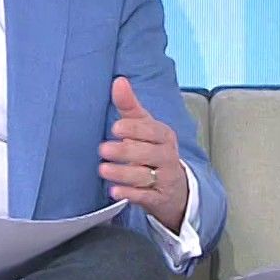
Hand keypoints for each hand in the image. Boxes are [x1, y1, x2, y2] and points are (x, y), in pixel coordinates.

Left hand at [98, 76, 189, 232]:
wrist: (175, 187)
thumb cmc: (153, 151)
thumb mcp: (144, 127)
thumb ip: (130, 106)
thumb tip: (118, 81)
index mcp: (164, 136)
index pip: (152, 131)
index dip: (134, 129)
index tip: (116, 128)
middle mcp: (167, 157)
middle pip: (148, 154)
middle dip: (126, 152)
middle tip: (104, 149)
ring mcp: (164, 179)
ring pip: (145, 176)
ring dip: (123, 173)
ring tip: (103, 169)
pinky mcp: (159, 198)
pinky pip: (145, 197)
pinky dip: (130, 194)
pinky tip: (115, 191)